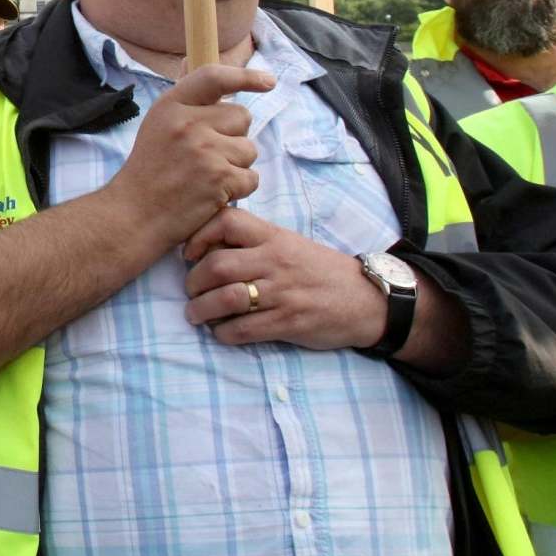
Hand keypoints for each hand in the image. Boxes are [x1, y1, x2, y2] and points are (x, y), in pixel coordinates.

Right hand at [108, 63, 273, 250]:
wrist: (134, 215)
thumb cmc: (149, 172)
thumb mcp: (158, 125)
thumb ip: (184, 102)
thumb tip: (198, 66)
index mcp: (172, 105)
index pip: (214, 77)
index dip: (245, 76)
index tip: (268, 81)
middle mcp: (188, 123)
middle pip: (241, 116)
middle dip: (234, 136)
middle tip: (209, 156)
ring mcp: (205, 150)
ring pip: (249, 149)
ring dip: (236, 166)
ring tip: (206, 178)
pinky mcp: (219, 178)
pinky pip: (251, 177)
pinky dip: (238, 189)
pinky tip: (213, 194)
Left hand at [181, 210, 386, 350]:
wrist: (366, 300)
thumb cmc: (321, 271)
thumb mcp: (290, 245)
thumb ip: (254, 243)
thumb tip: (208, 249)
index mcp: (274, 237)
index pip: (227, 221)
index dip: (199, 235)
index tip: (190, 253)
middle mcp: (276, 261)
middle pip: (218, 265)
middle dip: (193, 281)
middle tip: (191, 291)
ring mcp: (282, 293)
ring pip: (226, 299)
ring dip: (201, 310)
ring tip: (196, 314)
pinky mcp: (287, 322)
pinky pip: (243, 330)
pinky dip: (223, 334)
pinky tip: (221, 332)